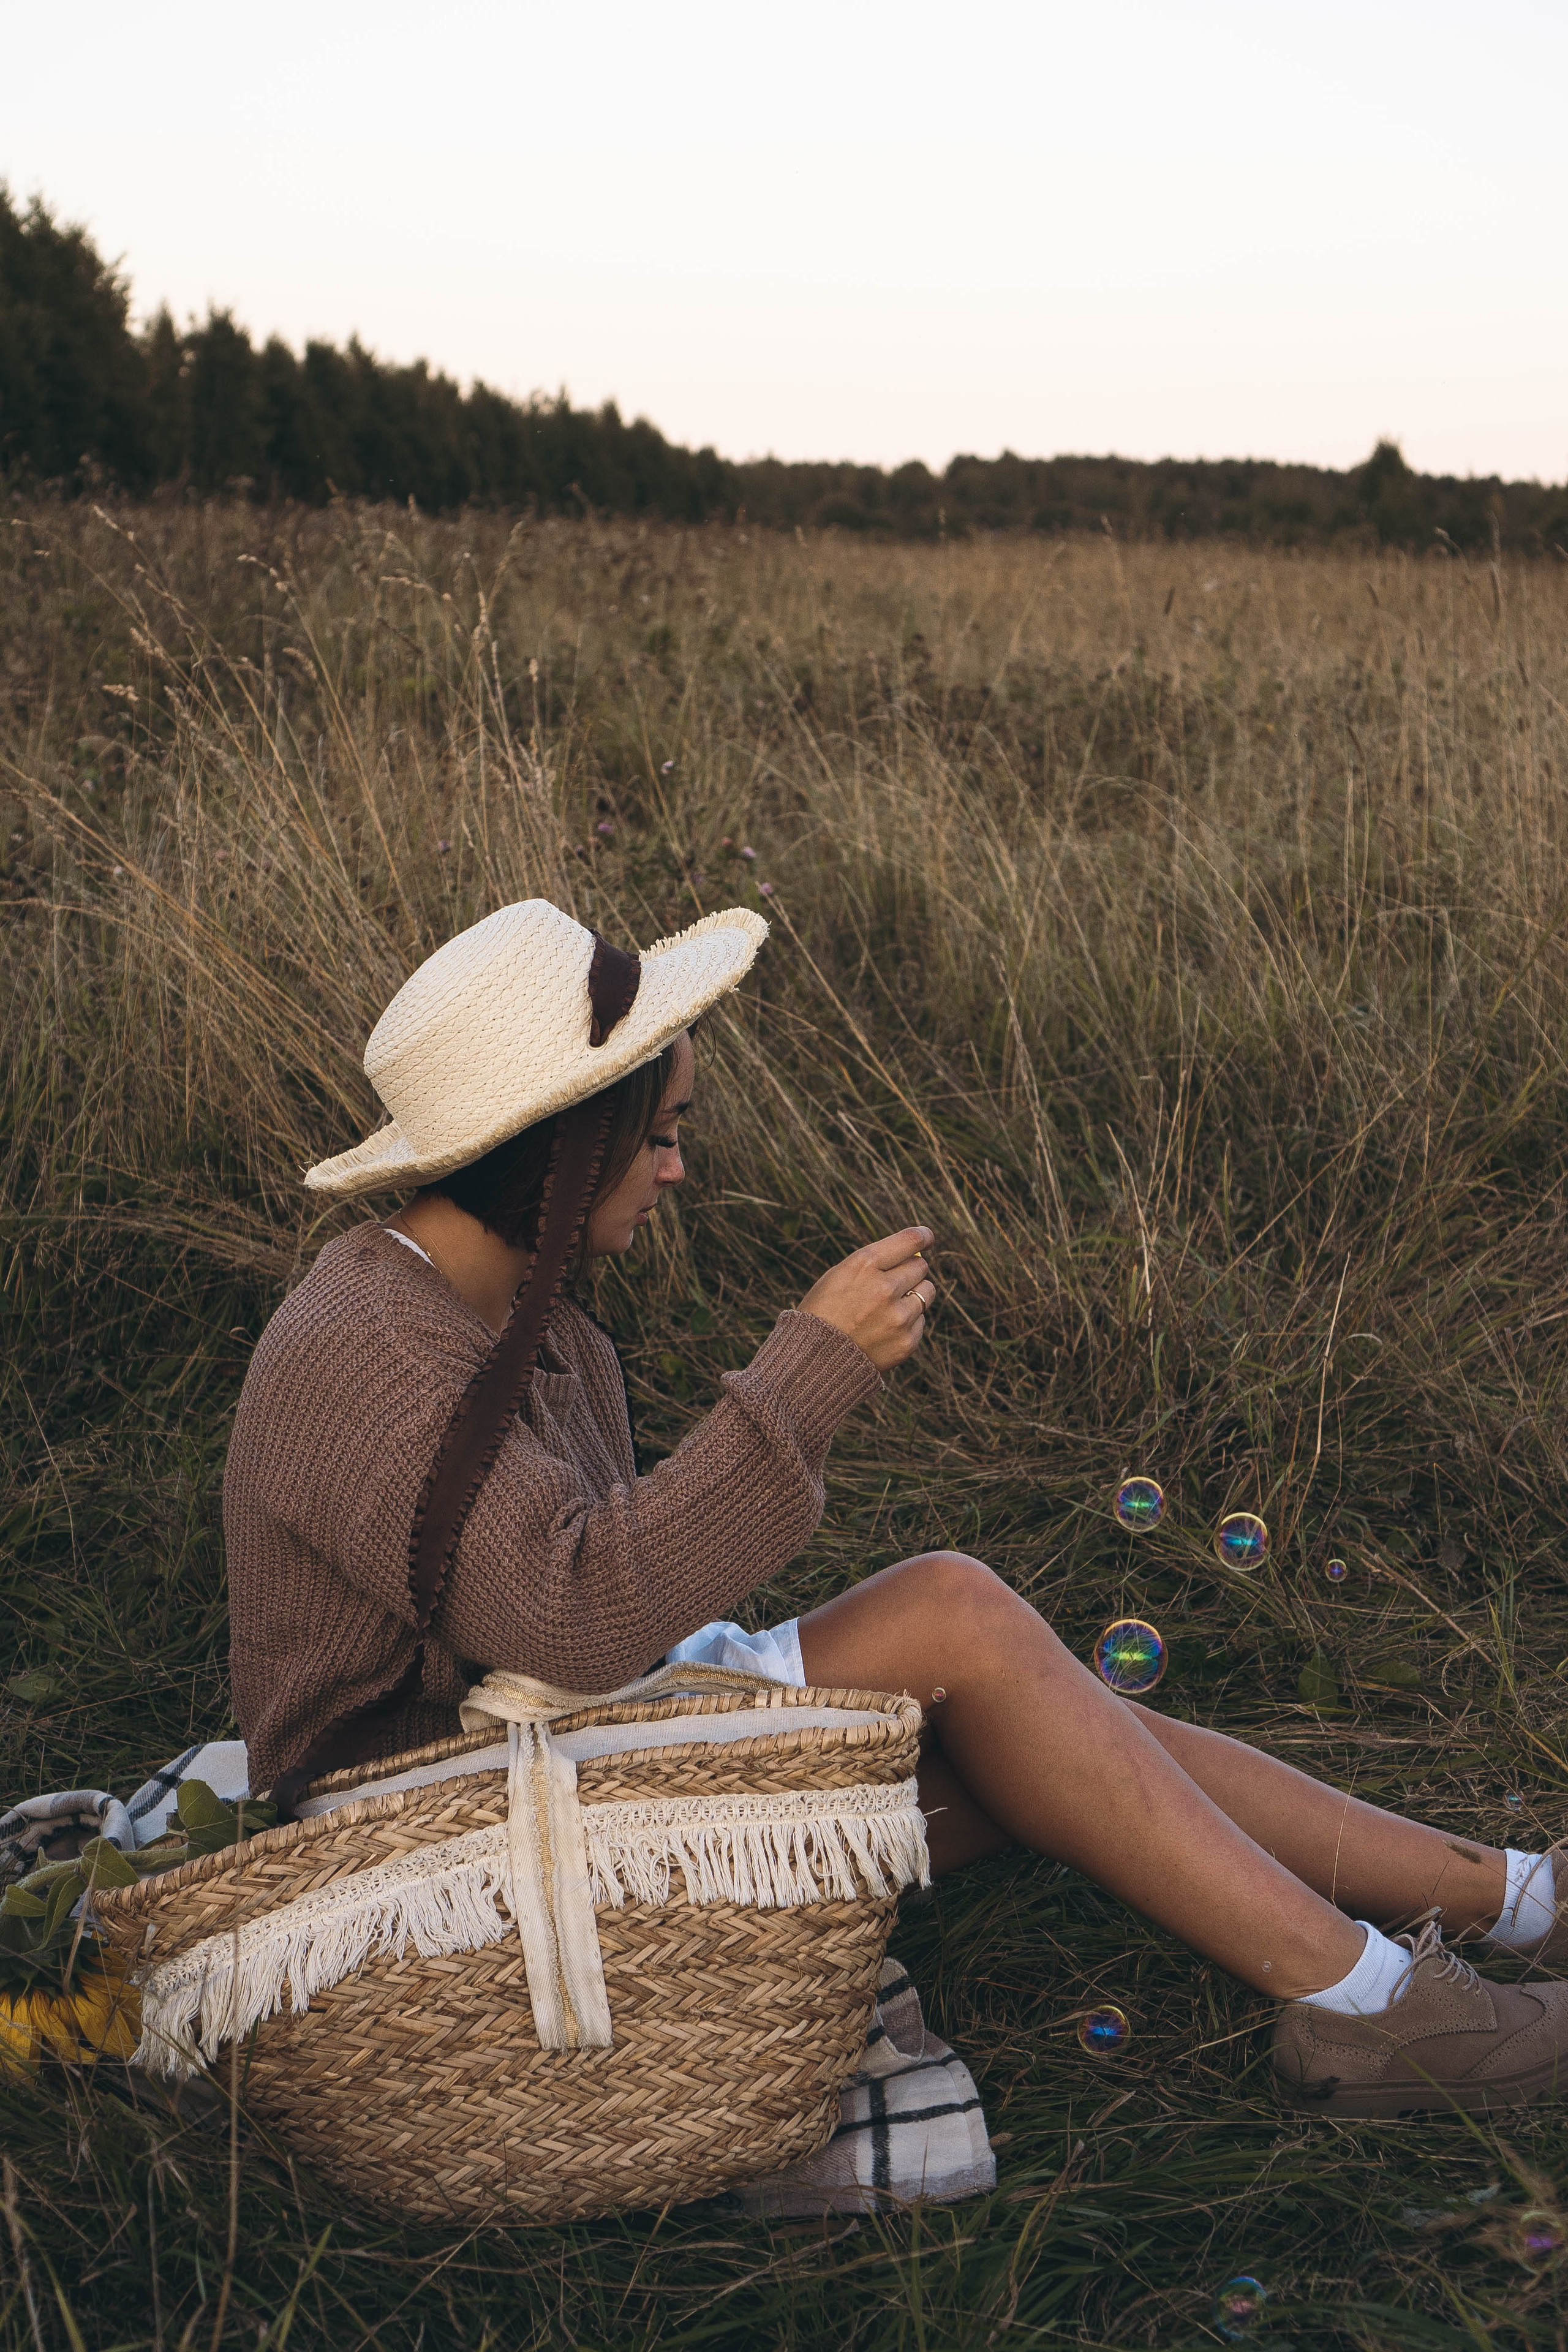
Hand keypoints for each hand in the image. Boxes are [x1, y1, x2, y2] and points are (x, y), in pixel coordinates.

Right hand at [798, 1227, 935, 1370]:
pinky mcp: (906, 1341)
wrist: (814, 1360)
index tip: (926, 1237)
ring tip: (889, 1307)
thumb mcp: (839, 1275)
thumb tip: (916, 1255)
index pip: (910, 1241)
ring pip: (927, 1292)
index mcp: (864, 1265)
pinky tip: (884, 1330)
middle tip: (894, 1282)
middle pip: (921, 1267)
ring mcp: (897, 1317)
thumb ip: (875, 1263)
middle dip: (911, 1271)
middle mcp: (884, 1288)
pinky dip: (908, 1322)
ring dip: (914, 1295)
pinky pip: (920, 1320)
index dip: (923, 1236)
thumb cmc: (825, 1311)